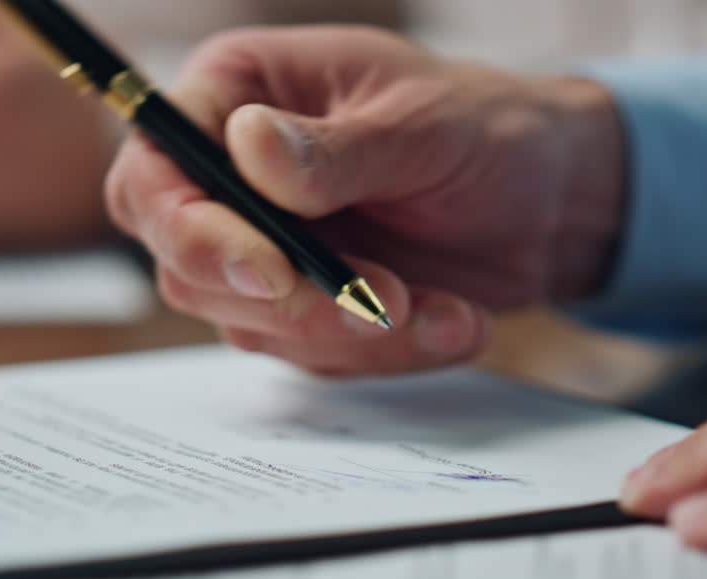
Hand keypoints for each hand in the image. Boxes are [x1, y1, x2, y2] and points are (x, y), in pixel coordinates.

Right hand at [106, 26, 624, 375]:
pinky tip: (454, 321)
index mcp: (237, 95)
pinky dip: (387, 353)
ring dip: (349, 333)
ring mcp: (265, 250)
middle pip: (188, 266)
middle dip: (288, 300)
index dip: (191, 230)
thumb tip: (249, 147)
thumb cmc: (485, 129)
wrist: (549, 198)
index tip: (268, 270)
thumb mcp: (423, 125)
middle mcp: (234, 177)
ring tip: (444, 311)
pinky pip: (316, 355)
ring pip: (253, 325)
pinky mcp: (306, 308)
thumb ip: (335, 148)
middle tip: (381, 301)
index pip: (157, 170)